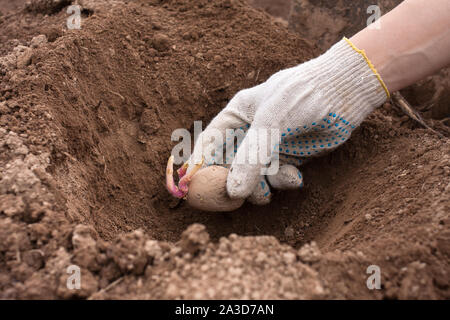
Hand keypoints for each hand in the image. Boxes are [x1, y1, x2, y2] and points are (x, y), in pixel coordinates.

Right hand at [186, 38, 388, 203]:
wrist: (344, 92)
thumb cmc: (301, 96)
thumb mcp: (271, 123)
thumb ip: (251, 157)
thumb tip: (233, 191)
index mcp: (236, 117)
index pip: (207, 145)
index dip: (195, 167)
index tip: (187, 189)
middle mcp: (248, 134)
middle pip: (227, 168)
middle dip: (232, 184)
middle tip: (236, 198)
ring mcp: (268, 147)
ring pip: (252, 179)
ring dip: (262, 186)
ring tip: (276, 181)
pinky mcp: (288, 158)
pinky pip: (276, 180)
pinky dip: (284, 182)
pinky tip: (296, 177)